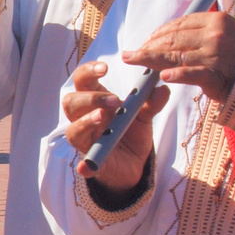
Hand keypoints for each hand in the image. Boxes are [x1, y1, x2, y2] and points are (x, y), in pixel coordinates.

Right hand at [63, 61, 168, 190]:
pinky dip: (85, 164)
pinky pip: (83, 163)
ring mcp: (86, 140)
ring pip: (72, 130)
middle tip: (115, 99)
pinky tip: (88, 166)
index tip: (105, 68)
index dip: (88, 71)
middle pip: (71, 102)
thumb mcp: (144, 115)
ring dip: (85, 121)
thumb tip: (163, 88)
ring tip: (103, 117)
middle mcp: (84, 119)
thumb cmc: (131, 132)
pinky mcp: (92, 161)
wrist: (135, 162)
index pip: (82, 80)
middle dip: (90, 98)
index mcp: (95, 102)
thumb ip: (152, 102)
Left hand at [121, 12, 234, 103]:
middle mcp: (215, 35)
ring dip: (151, 59)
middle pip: (173, 39)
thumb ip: (200, 32)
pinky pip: (193, 74)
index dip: (158, 33)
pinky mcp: (218, 76)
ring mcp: (216, 55)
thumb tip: (170, 34)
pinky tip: (162, 75)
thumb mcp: (226, 35)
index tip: (146, 41)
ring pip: (176, 55)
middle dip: (149, 46)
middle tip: (132, 54)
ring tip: (134, 60)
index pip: (179, 24)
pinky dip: (177, 74)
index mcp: (216, 21)